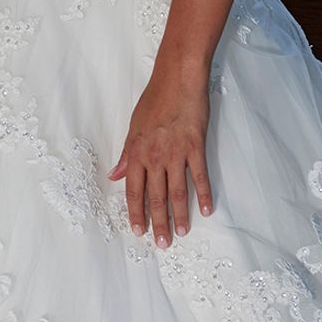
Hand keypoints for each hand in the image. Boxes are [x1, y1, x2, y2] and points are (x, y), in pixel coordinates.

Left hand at [109, 67, 213, 246]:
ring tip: (181, 233)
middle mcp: (155, 156)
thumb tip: (115, 175)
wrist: (177, 77)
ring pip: (177, 191)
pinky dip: (204, 194)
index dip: (136, 213)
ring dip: (180, 215)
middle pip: (155, 197)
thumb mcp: (133, 126)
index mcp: (137, 152)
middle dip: (158, 223)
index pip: (134, 190)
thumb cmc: (155, 99)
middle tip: (161, 244)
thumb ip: (126, 154)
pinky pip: (200, 176)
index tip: (138, 231)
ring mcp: (176, 153)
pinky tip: (206, 209)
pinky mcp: (196, 146)